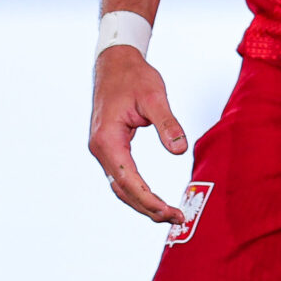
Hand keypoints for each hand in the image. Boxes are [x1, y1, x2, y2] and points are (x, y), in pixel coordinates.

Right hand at [88, 45, 187, 224]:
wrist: (115, 63)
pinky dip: (137, 191)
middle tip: (177, 218)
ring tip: (169, 214)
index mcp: (107, 139)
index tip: (169, 211)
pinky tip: (154, 199)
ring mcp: (103, 149)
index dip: (148, 199)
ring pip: (121, 187)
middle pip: (123, 190)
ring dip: (143, 202)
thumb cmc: (133, 76)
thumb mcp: (154, 96)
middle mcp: (100, 148)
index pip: (128, 180)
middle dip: (148, 207)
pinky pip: (122, 176)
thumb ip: (167, 123)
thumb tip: (179, 150)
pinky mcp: (110, 147)